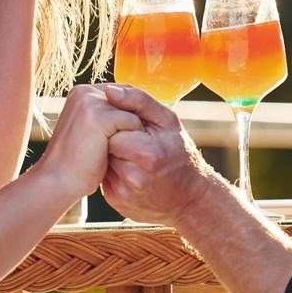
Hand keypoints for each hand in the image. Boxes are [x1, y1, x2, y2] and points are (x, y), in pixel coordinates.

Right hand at [37, 85, 142, 202]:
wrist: (57, 181)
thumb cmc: (77, 163)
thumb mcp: (91, 132)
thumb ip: (107, 115)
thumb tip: (136, 111)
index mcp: (81, 93)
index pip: (122, 92)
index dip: (129, 114)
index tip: (121, 136)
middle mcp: (85, 92)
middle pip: (130, 99)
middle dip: (131, 123)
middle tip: (114, 146)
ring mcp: (91, 102)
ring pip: (133, 111)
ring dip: (131, 133)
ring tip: (112, 150)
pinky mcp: (99, 117)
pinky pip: (133, 122)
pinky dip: (131, 140)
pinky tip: (115, 153)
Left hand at [100, 84, 215, 225]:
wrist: (189, 198)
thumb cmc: (180, 153)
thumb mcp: (169, 121)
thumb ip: (139, 101)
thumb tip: (109, 90)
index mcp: (148, 154)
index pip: (114, 129)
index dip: (122, 125)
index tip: (135, 129)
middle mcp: (133, 178)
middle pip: (105, 145)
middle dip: (115, 140)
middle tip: (133, 141)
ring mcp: (123, 193)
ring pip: (102, 161)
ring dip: (112, 155)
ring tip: (132, 156)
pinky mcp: (116, 202)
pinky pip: (104, 177)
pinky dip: (113, 171)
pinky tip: (129, 170)